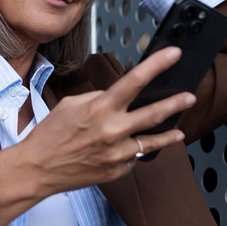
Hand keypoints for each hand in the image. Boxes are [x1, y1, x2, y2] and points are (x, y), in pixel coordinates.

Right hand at [0, 46, 195, 225]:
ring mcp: (116, 153)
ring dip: (169, 133)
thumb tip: (116, 97)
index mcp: (100, 108)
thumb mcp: (70, 105)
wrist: (38, 169)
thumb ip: (97, 98)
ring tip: (179, 128)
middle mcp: (112, 130)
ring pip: (152, 141)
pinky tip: (134, 148)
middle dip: (175, 103)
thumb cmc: (50, 135)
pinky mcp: (116, 170)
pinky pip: (133, 157)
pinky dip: (134, 151)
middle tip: (189, 96)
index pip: (134, 81)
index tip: (173, 55)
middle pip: (153, 113)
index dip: (157, 65)